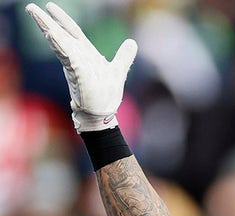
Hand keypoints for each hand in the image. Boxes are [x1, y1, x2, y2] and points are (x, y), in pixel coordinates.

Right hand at [25, 2, 136, 131]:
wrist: (102, 114)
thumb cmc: (106, 95)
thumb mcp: (118, 70)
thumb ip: (123, 56)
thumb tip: (132, 43)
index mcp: (86, 54)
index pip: (72, 31)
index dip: (62, 19)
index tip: (50, 6)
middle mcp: (77, 57)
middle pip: (60, 34)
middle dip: (46, 21)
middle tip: (31, 7)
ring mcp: (76, 64)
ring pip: (59, 42)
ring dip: (47, 28)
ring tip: (35, 14)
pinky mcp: (78, 72)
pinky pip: (66, 55)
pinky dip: (58, 44)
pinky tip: (51, 34)